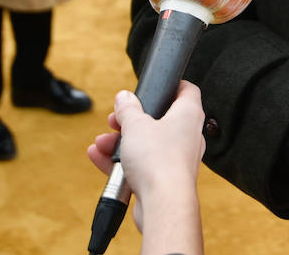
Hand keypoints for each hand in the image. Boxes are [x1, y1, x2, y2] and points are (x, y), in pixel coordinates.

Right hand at [87, 82, 206, 239]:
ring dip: (122, 142)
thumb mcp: (135, 125)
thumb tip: (124, 97)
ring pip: (147, 144)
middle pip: (159, 119)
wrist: (163, 203)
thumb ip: (128, 109)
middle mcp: (187, 135)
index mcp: (188, 114)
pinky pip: (142, 165)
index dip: (171, 85)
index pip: (187, 90)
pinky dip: (122, 161)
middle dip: (132, 119)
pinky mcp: (165, 178)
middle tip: (115, 120)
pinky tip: (100, 157)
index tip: (154, 87)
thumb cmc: (158, 160)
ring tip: (103, 142)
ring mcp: (177, 158)